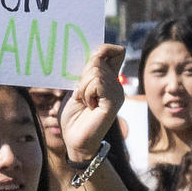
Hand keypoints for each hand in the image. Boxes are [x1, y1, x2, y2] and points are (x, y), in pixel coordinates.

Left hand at [55, 42, 124, 172]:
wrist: (75, 141)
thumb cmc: (75, 117)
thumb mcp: (77, 90)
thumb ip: (85, 74)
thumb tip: (94, 56)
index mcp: (108, 80)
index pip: (115, 52)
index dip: (103, 49)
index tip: (89, 62)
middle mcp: (116, 85)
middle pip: (99, 59)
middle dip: (83, 75)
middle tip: (81, 93)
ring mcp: (116, 92)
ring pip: (96, 71)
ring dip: (83, 86)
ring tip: (85, 101)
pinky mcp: (113, 101)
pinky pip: (97, 84)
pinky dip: (87, 93)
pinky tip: (89, 105)